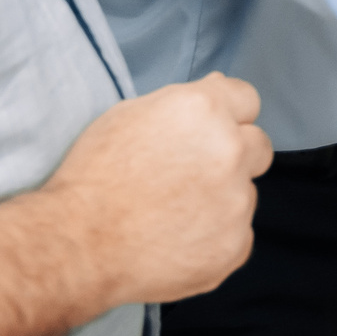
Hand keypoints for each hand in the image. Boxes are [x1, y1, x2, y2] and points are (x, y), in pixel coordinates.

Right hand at [41, 74, 271, 310]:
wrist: (77, 243)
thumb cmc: (94, 176)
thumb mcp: (131, 115)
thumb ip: (183, 102)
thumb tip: (217, 90)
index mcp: (205, 109)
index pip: (248, 100)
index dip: (229, 115)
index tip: (213, 132)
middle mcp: (230, 150)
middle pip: (259, 146)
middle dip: (234, 156)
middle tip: (193, 175)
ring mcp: (236, 201)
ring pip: (246, 194)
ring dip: (222, 200)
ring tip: (173, 213)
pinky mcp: (235, 245)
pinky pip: (238, 235)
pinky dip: (215, 238)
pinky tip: (177, 239)